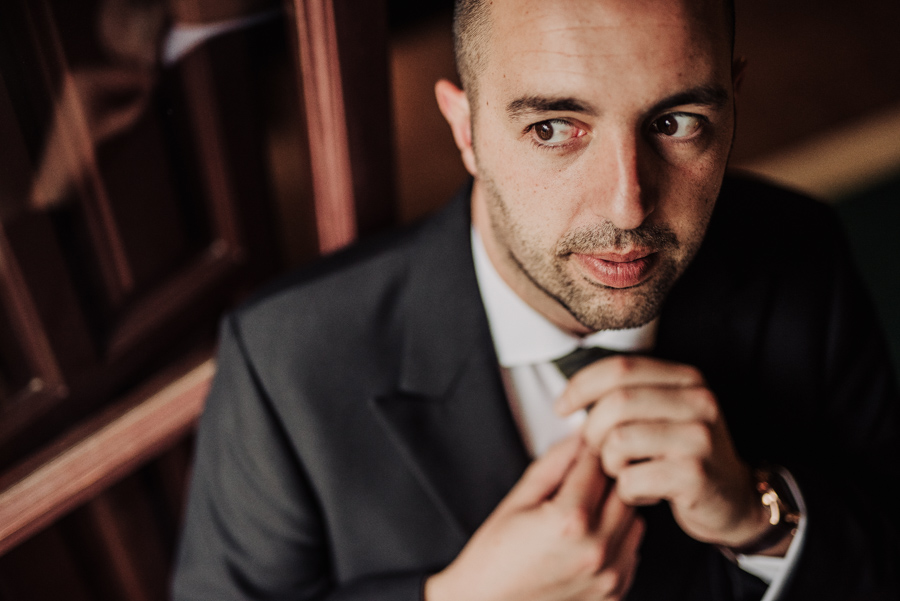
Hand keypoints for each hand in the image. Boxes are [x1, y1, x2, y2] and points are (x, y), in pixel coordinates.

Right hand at [424, 436, 643, 600]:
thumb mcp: (518, 501)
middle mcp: (596, 550)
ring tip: (583, 512)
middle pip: (622, 490)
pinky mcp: (614, 593)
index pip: (597, 465)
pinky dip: (617, 539)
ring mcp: (609, 576)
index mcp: (570, 521)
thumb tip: (577, 438)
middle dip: (604, 478)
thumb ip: (553, 464)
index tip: (582, 447)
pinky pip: (631, 551)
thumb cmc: (493, 560)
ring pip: (634, 519)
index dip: (587, 450)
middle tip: (580, 480)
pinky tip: (587, 539)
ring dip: (615, 508)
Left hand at [554, 355, 772, 548]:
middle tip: (596, 451)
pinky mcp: (695, 475)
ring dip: (608, 463)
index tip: (561, 407)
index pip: (620, 368)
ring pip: (619, 441)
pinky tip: (642, 492)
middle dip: (592, 431)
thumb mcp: (663, 414)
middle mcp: (698, 400)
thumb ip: (627, 396)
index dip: (581, 386)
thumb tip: (568, 398)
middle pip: (616, 403)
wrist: (736, 501)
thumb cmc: (684, 456)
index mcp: (686, 378)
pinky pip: (632, 478)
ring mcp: (699, 437)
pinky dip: (626, 490)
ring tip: (624, 472)